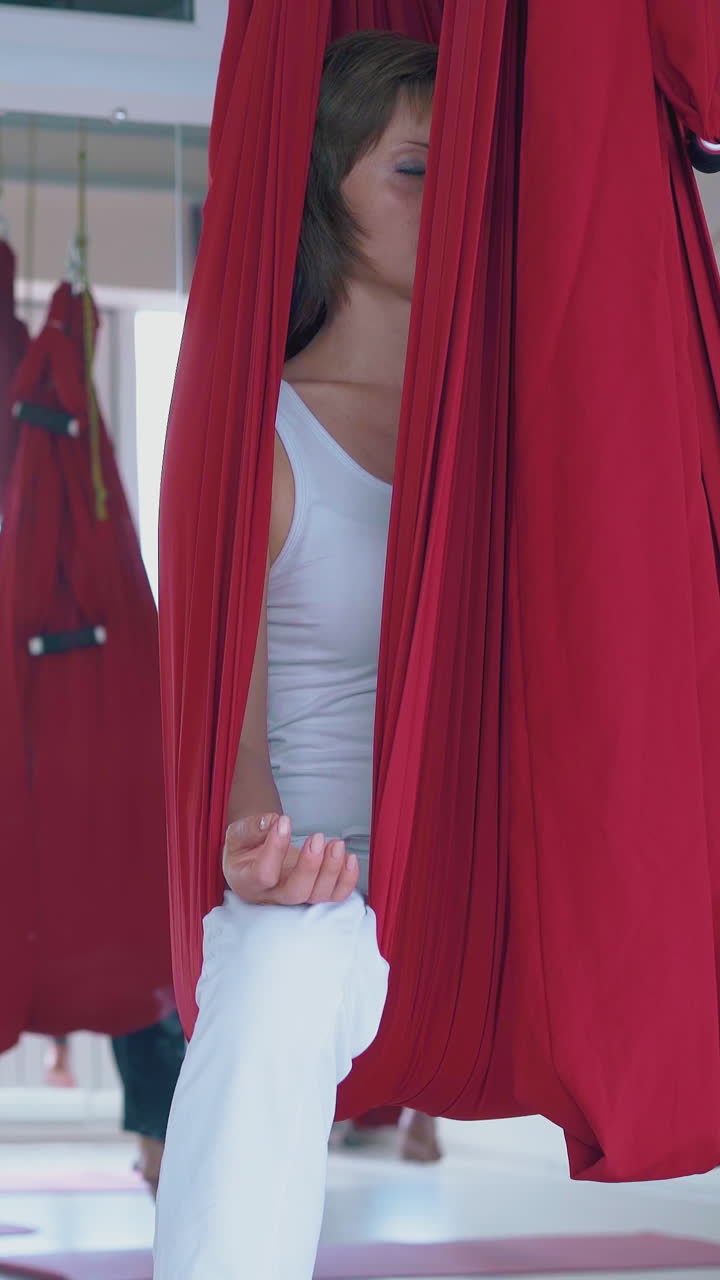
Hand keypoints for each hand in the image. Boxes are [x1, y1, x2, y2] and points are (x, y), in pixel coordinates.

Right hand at [222, 813, 359, 905]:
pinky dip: (347, 880)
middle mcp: (273, 895)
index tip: (284, 821)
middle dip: (311, 866)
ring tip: (337, 844)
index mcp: (248, 882)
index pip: (264, 874)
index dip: (275, 848)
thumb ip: (251, 828)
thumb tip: (273, 821)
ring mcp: (296, 897)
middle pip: (296, 892)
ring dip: (332, 870)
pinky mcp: (314, 893)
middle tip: (317, 837)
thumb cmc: (244, 850)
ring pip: (317, 895)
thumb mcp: (237, 835)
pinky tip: (349, 858)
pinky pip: (334, 896)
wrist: (252, 860)